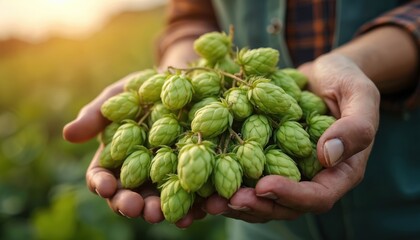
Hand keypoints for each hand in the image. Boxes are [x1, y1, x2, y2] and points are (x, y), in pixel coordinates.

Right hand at [62, 72, 205, 227]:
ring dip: (159, 211)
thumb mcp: (117, 97)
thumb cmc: (142, 89)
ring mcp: (165, 179)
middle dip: (130, 205)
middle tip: (134, 207)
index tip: (105, 187)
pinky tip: (196, 210)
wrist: (181, 84)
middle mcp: (138, 176)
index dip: (102, 184)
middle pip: (129, 197)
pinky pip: (192, 196)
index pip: (102, 179)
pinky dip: (193, 206)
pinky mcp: (192, 176)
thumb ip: (94, 116)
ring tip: (161, 213)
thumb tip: (68, 135)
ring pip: (159, 202)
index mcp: (115, 161)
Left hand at [202, 53, 379, 221]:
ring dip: (234, 201)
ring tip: (207, 200)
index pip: (318, 196)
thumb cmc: (347, 81)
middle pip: (284, 205)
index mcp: (339, 172)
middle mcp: (310, 178)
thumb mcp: (360, 96)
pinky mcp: (265, 157)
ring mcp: (286, 170)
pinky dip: (224, 180)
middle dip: (255, 205)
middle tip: (226, 201)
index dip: (292, 196)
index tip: (264, 185)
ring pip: (261, 198)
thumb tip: (327, 155)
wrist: (323, 73)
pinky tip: (202, 180)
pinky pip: (246, 175)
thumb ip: (355, 126)